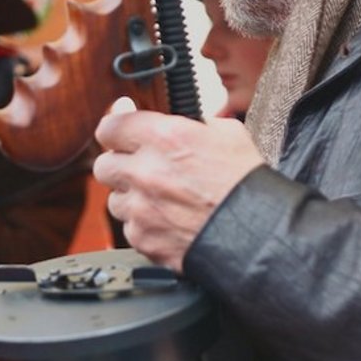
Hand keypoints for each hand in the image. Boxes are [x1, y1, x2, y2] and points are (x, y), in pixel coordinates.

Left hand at [93, 98, 263, 271]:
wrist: (257, 234)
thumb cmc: (247, 186)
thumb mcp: (227, 134)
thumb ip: (191, 125)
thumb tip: (174, 122)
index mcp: (165, 138)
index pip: (110, 127)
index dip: (115, 129)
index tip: (119, 132)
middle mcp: (146, 171)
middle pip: (104, 165)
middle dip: (120, 165)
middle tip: (140, 168)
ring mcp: (141, 208)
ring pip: (114, 200)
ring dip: (131, 198)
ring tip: (160, 200)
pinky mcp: (142, 238)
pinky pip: (129, 228)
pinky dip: (144, 225)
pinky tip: (168, 222)